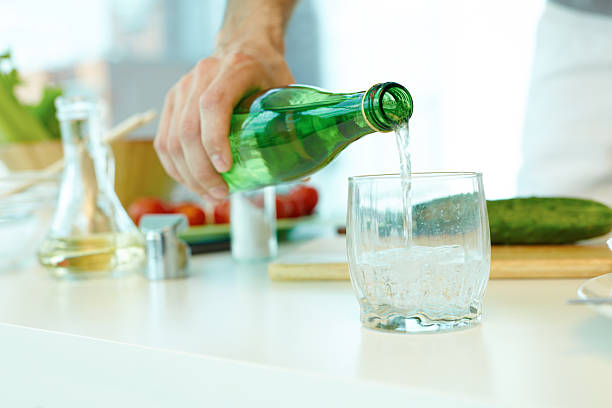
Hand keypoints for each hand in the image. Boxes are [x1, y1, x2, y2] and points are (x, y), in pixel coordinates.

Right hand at [154, 41, 293, 203]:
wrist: (244, 46)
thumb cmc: (267, 73)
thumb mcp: (286, 91)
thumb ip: (293, 129)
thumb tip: (303, 177)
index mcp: (234, 69)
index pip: (213, 105)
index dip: (215, 140)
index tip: (226, 170)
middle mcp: (202, 76)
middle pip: (188, 129)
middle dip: (202, 170)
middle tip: (221, 194)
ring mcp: (182, 89)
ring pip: (171, 139)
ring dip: (189, 174)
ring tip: (209, 194)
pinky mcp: (172, 102)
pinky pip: (164, 141)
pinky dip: (176, 167)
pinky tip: (192, 183)